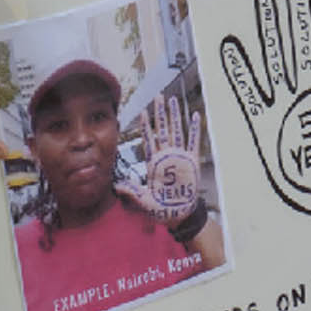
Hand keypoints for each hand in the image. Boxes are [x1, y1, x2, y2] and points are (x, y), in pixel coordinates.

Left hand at [118, 93, 202, 224]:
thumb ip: (132, 192)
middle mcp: (166, 156)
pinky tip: (194, 116)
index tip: (142, 111)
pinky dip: (194, 129)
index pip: (148, 139)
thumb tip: (117, 186)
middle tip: (158, 96)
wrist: (179, 214)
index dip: (145, 126)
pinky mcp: (192, 161)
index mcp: (154, 163)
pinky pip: (194, 142)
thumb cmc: (162, 209)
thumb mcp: (144, 201)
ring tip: (173, 100)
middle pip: (162, 129)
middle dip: (160, 113)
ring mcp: (179, 157)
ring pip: (176, 131)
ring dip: (175, 116)